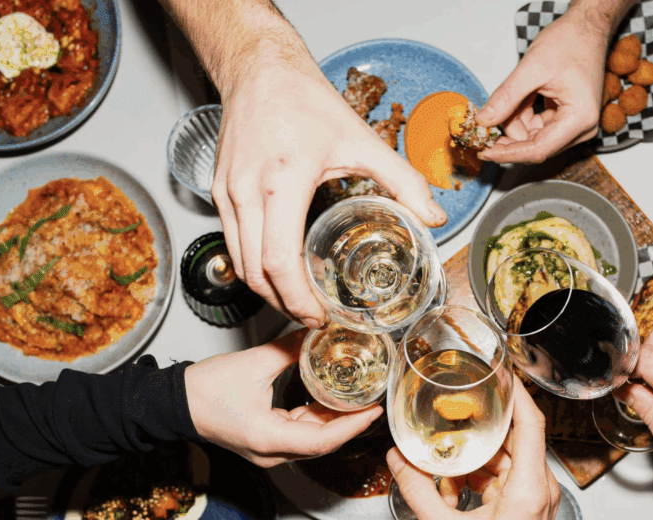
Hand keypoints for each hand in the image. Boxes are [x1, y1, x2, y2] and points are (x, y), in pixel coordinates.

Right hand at [185, 328, 383, 467]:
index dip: (353, 426)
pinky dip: (315, 418)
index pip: (323, 440)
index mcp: (269, 439)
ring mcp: (267, 451)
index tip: (373, 411)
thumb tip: (316, 331)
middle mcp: (271, 452)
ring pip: (311, 439)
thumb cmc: (203, 391)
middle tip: (371, 400)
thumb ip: (290, 348)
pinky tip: (328, 400)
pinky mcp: (264, 442)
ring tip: (356, 399)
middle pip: (322, 442)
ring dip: (333, 420)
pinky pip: (298, 434)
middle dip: (349, 422)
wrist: (174, 402)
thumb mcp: (254, 362)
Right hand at [211, 40, 445, 326]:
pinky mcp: (219, 191)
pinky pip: (231, 242)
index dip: (296, 298)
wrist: (260, 70)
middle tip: (311, 316)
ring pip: (238, 262)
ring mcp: (227, 192)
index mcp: (282, 181)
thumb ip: (402, 181)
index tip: (317, 315)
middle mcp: (246, 191)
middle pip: (254, 272)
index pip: (279, 259)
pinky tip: (278, 269)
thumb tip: (433, 216)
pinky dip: (252, 265)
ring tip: (296, 300)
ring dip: (265, 289)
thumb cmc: (304, 100)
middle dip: (282, 303)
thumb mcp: (361, 140)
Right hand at [387, 378, 565, 519]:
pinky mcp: (529, 507)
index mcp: (527, 488)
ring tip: (450, 447)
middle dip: (487, 421)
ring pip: (509, 456)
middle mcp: (539, 488)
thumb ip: (418, 491)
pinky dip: (483, 472)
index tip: (502, 371)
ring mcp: (536, 498)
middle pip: (517, 436)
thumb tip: (399, 461)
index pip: (531, 423)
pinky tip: (457, 482)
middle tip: (460, 402)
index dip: (518, 392)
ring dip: (480, 452)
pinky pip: (507, 475)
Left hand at [476, 0, 623, 163]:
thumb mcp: (532, 68)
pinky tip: (522, 98)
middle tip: (487, 120)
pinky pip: (538, 128)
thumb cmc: (569, 41)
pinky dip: (524, 116)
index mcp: (579, 118)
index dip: (508, 153)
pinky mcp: (568, 120)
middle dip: (510, 133)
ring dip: (516, 122)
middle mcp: (582, 128)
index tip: (484, 152)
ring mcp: (576, 125)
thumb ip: (506, 97)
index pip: (538, 149)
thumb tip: (484, 121)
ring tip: (512, 96)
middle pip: (535, 145)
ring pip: (534, 137)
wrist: (586, 28)